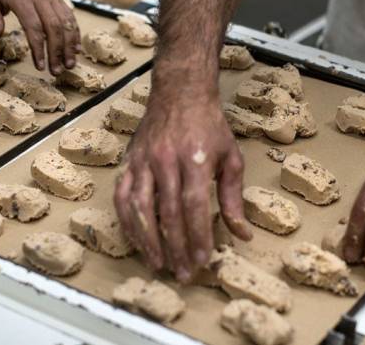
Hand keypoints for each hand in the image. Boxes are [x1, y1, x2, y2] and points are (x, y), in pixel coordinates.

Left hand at [0, 0, 79, 74]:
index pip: (34, 27)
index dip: (39, 48)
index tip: (40, 66)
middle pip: (54, 27)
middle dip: (57, 52)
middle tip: (57, 72)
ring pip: (66, 22)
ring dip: (70, 45)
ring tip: (71, 64)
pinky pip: (69, 16)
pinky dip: (75, 33)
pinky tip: (76, 48)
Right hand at [114, 88, 251, 281]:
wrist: (180, 91)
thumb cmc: (209, 125)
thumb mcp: (231, 156)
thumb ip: (234, 197)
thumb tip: (242, 234)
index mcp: (195, 158)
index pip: (195, 206)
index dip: (198, 236)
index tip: (204, 260)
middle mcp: (166, 160)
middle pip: (168, 212)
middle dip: (175, 247)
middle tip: (183, 273)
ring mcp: (143, 160)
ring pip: (140, 207)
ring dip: (148, 240)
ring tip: (157, 264)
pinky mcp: (129, 160)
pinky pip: (122, 196)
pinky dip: (128, 221)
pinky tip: (137, 240)